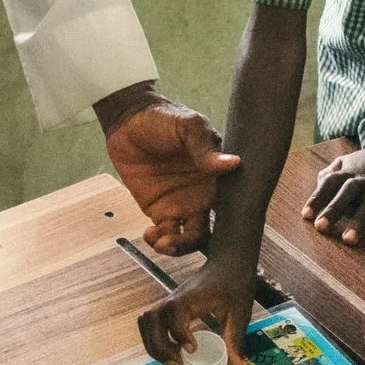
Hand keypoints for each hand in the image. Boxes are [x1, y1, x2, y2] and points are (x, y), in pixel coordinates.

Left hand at [99, 87, 242, 254]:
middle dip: (205, 243)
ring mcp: (183, 204)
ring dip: (180, 247)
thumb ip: (206, 148)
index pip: (237, 204)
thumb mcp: (188, 126)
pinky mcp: (159, 210)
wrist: (127, 120)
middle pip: (216, 230)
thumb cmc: (164, 117)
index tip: (227, 230)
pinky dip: (159, 242)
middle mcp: (205, 194)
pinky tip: (151, 234)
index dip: (237, 221)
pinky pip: (165, 234)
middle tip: (187, 240)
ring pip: (191, 238)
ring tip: (165, 242)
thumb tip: (233, 163)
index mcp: (219, 175)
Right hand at [138, 266, 252, 364]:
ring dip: (153, 344)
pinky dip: (154, 338)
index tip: (194, 350)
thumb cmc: (235, 284)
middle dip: (159, 347)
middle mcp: (173, 299)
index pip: (174, 316)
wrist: (229, 261)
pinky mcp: (168, 306)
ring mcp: (168, 301)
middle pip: (150, 321)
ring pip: (145, 322)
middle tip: (179, 364)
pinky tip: (173, 349)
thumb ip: (236, 343)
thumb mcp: (239, 314)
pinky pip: (150, 322)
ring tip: (173, 359)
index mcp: (190, 298)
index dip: (180, 335)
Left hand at [303, 140, 364, 244]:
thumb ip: (331, 171)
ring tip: (349, 240)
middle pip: (347, 192)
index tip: (306, 215)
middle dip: (334, 209)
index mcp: (350, 170)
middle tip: (321, 228)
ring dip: (359, 220)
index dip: (317, 198)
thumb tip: (317, 184)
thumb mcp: (349, 160)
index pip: (330, 182)